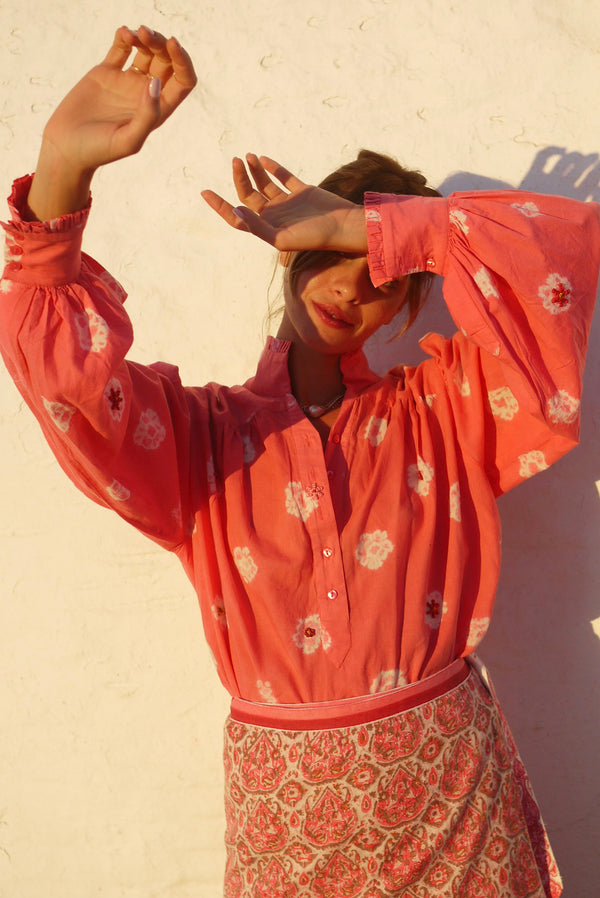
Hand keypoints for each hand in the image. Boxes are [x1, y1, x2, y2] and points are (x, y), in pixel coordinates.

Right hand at [27, 26, 196, 219]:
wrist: (65, 148)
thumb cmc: (98, 151)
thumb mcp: (128, 140)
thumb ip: (147, 115)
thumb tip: (156, 83)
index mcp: (158, 110)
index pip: (183, 81)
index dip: (183, 61)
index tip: (172, 44)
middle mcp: (145, 94)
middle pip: (166, 61)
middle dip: (161, 44)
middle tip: (146, 35)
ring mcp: (126, 82)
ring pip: (146, 52)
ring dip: (145, 37)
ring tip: (134, 34)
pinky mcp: (105, 73)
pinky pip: (121, 49)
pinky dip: (125, 37)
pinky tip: (123, 32)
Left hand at [201, 155, 367, 252]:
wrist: (344, 227)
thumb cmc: (314, 238)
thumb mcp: (282, 238)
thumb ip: (258, 226)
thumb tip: (236, 211)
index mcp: (267, 229)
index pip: (237, 217)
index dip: (219, 206)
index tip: (204, 192)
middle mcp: (275, 216)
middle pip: (249, 195)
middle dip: (239, 178)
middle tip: (236, 161)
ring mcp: (289, 204)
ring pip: (264, 184)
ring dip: (254, 171)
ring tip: (248, 156)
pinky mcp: (303, 192)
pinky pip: (283, 177)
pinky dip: (273, 168)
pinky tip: (263, 158)